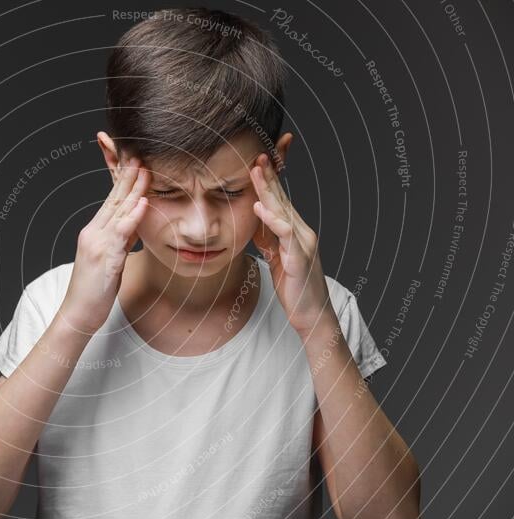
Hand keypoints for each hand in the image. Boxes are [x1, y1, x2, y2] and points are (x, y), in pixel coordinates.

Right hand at [58, 156, 150, 333]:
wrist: (77, 315)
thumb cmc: (94, 292)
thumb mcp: (112, 261)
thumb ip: (122, 240)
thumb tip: (135, 225)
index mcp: (94, 232)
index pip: (112, 200)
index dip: (124, 180)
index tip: (136, 161)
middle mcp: (93, 232)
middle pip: (113, 198)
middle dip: (128, 175)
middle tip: (140, 153)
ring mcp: (97, 243)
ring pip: (117, 210)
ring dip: (133, 188)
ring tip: (145, 168)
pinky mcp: (103, 257)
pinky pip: (120, 233)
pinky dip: (132, 216)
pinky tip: (143, 203)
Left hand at [249, 153, 335, 336]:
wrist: (311, 315)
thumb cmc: (294, 286)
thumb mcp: (276, 256)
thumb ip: (268, 236)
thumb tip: (256, 219)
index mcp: (293, 229)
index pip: (280, 197)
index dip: (271, 177)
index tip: (258, 157)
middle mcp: (301, 231)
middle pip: (282, 197)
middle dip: (270, 174)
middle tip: (257, 153)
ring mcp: (302, 242)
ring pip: (283, 210)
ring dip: (268, 189)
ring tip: (256, 170)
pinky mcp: (300, 257)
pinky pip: (285, 234)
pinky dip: (272, 219)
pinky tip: (259, 208)